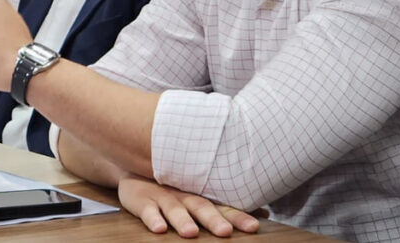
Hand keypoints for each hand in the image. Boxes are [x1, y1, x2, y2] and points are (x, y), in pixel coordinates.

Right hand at [118, 176, 259, 237]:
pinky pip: (147, 209)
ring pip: (174, 208)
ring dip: (182, 220)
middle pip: (201, 206)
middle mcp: (184, 194)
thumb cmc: (173, 185)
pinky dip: (153, 218)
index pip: (223, 206)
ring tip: (191, 232)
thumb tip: (265, 212)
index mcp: (201, 195)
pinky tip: (159, 228)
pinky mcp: (141, 199)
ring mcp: (162, 196)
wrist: (134, 166)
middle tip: (225, 231)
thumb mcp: (200, 193)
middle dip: (214, 219)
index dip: (238, 216)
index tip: (253, 227)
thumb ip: (228, 205)